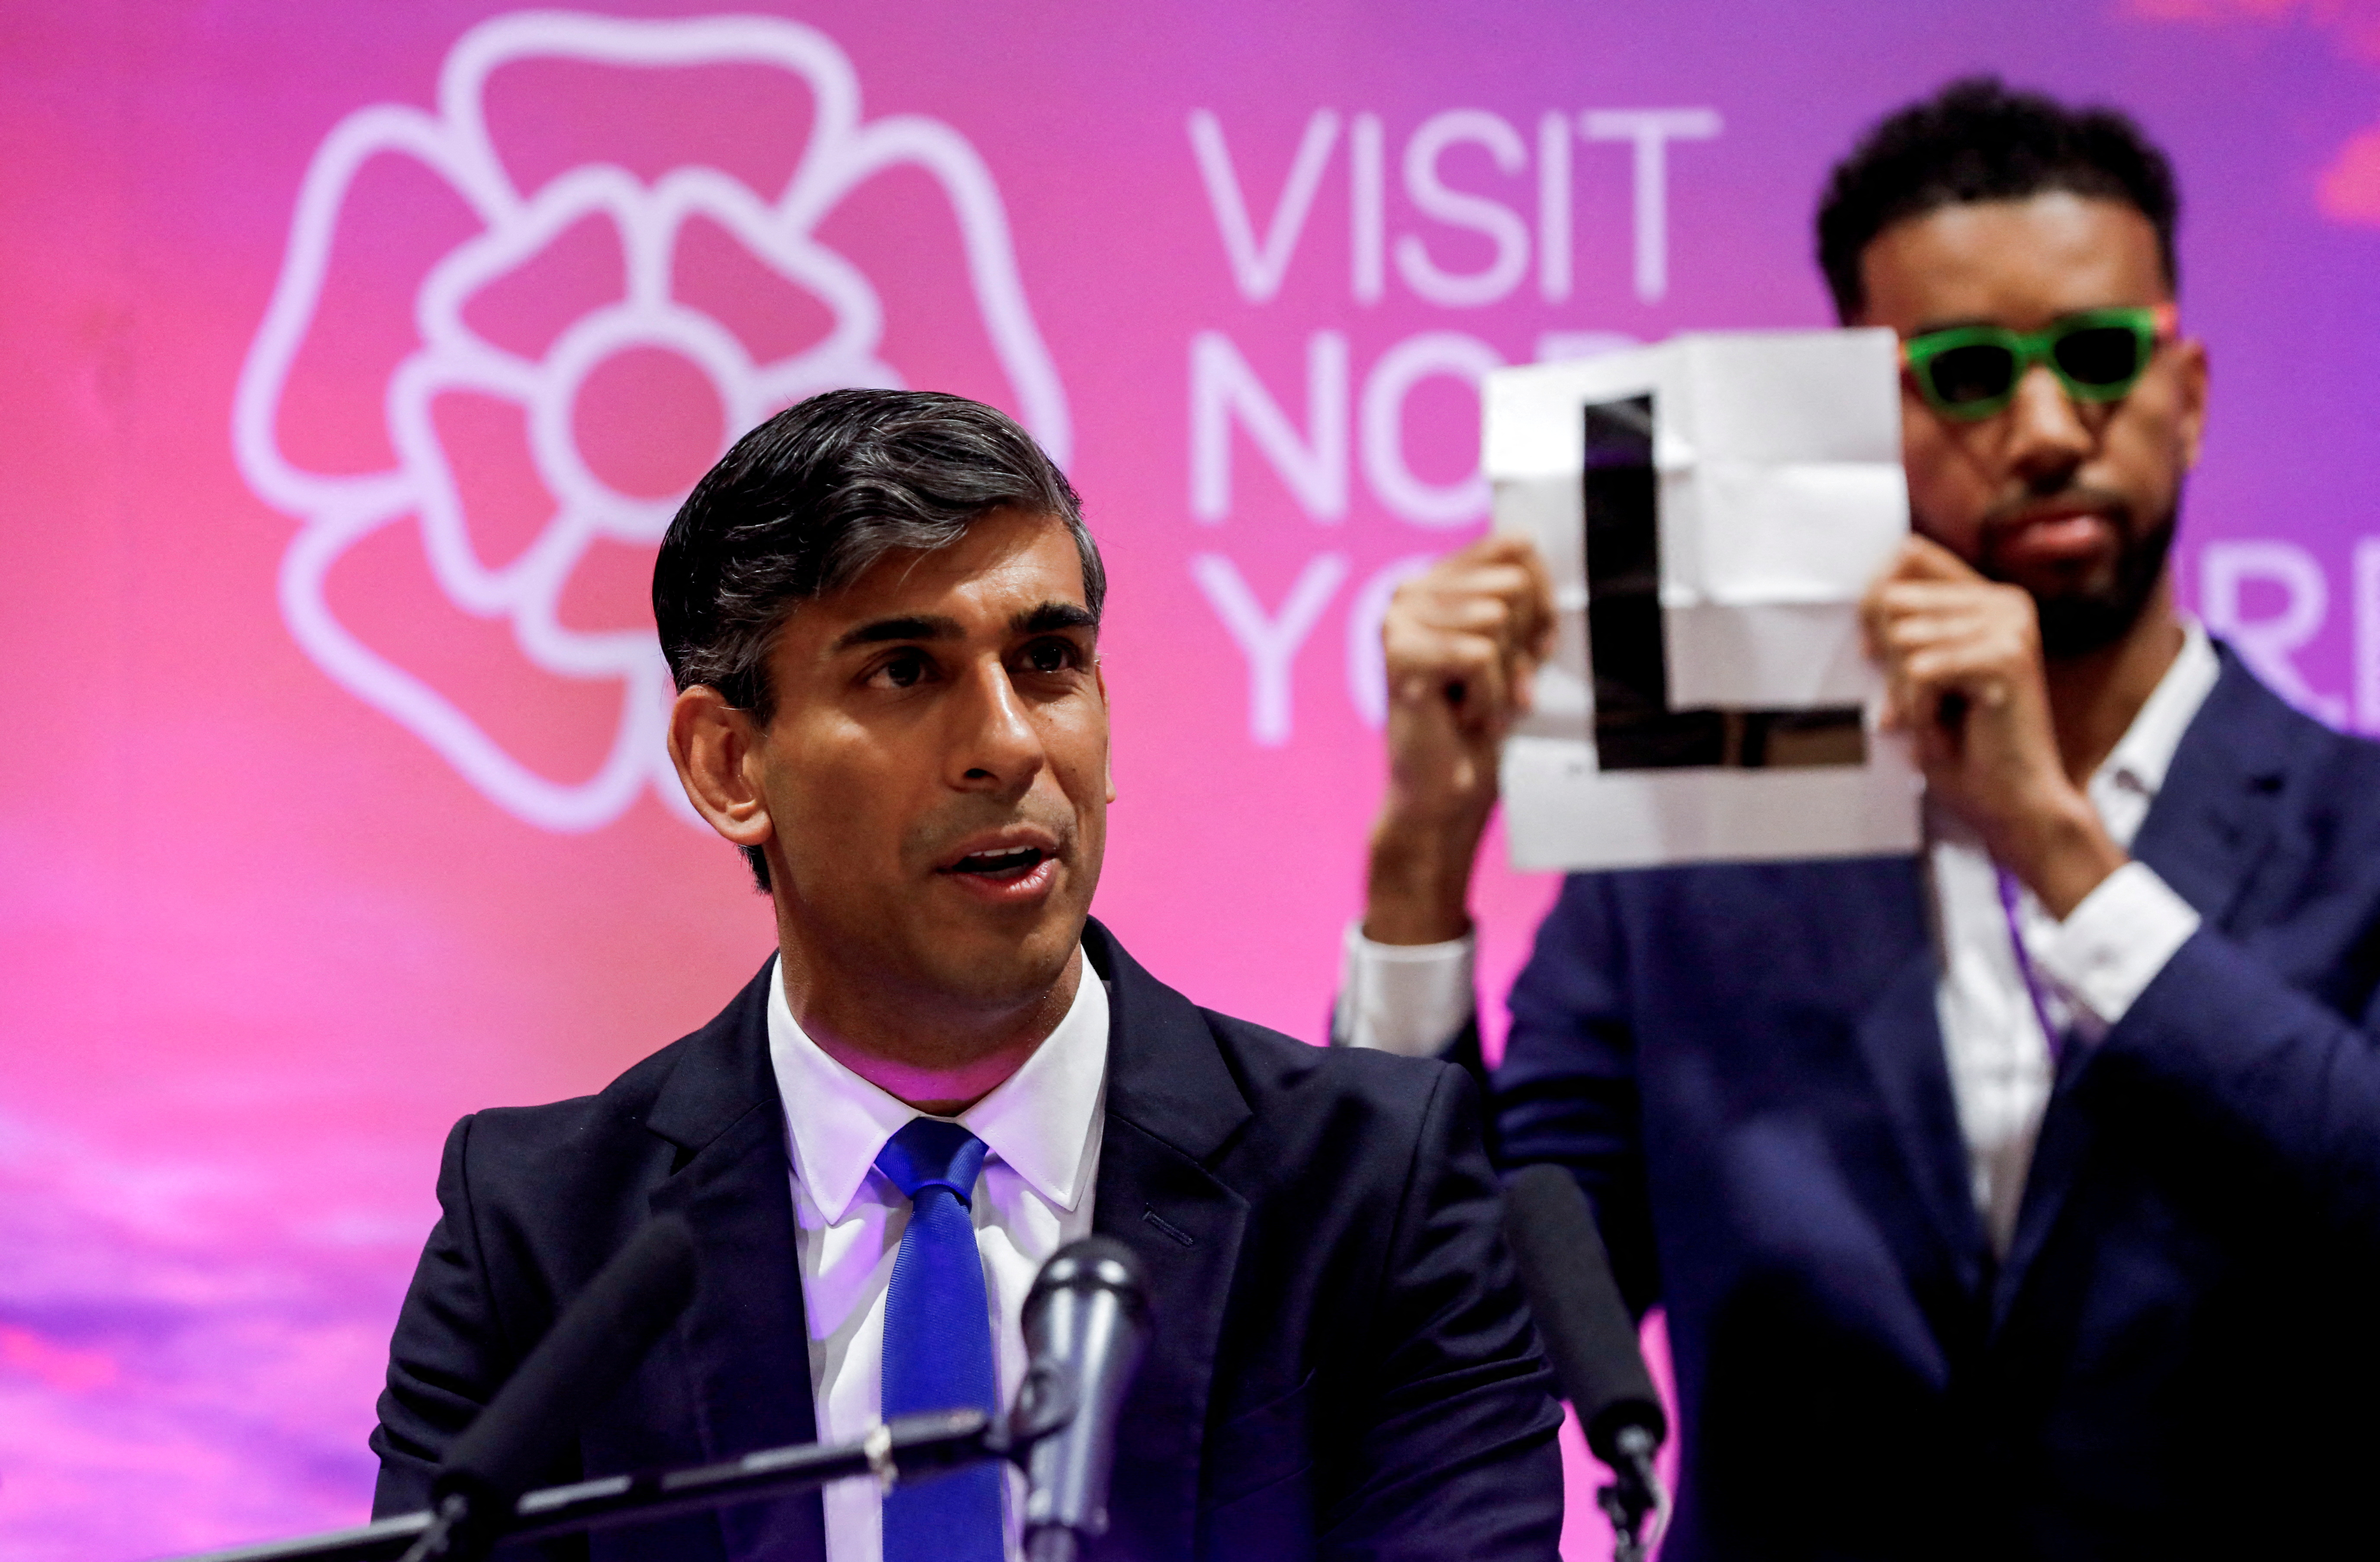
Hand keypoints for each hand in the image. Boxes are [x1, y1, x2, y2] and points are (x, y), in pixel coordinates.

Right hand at [1365, 536, 1554, 943]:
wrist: (1445, 795)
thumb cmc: (1482, 723)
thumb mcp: (1514, 650)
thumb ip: (1518, 599)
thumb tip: (1527, 545)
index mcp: (1438, 581)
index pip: (1516, 547)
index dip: (1543, 603)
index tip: (1535, 649)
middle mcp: (1410, 590)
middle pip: (1512, 584)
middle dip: (1523, 644)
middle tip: (1500, 689)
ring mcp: (1399, 621)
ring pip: (1497, 617)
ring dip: (1504, 676)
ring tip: (1477, 706)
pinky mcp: (1400, 655)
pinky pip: (1480, 654)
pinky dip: (1489, 696)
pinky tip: (1464, 718)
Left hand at [1862, 536, 2125, 916]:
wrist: (2012, 802)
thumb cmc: (1962, 745)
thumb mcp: (1921, 675)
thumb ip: (1904, 629)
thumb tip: (1869, 598)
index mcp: (1987, 599)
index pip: (1907, 553)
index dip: (1874, 600)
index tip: (1875, 652)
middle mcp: (2005, 602)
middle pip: (1893, 599)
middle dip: (1887, 660)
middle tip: (1918, 702)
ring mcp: (2009, 626)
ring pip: (1901, 637)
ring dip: (1903, 691)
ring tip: (1938, 718)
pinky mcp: (2005, 658)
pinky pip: (1918, 671)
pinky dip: (1917, 709)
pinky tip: (1946, 728)